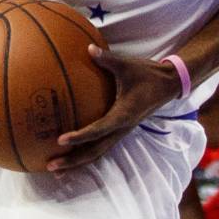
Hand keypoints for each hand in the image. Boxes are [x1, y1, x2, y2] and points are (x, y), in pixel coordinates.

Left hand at [46, 47, 181, 170]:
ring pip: (97, 153)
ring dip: (76, 162)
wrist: (168, 84)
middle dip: (73, 160)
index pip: (98, 129)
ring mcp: (120, 132)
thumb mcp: (128, 65)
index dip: (80, 136)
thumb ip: (107, 59)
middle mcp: (121, 128)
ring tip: (55, 170)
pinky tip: (68, 156)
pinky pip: (99, 146)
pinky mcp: (118, 130)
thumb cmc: (147, 74)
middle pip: (94, 151)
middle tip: (50, 166)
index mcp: (123, 115)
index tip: (61, 139)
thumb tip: (88, 48)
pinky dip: (84, 154)